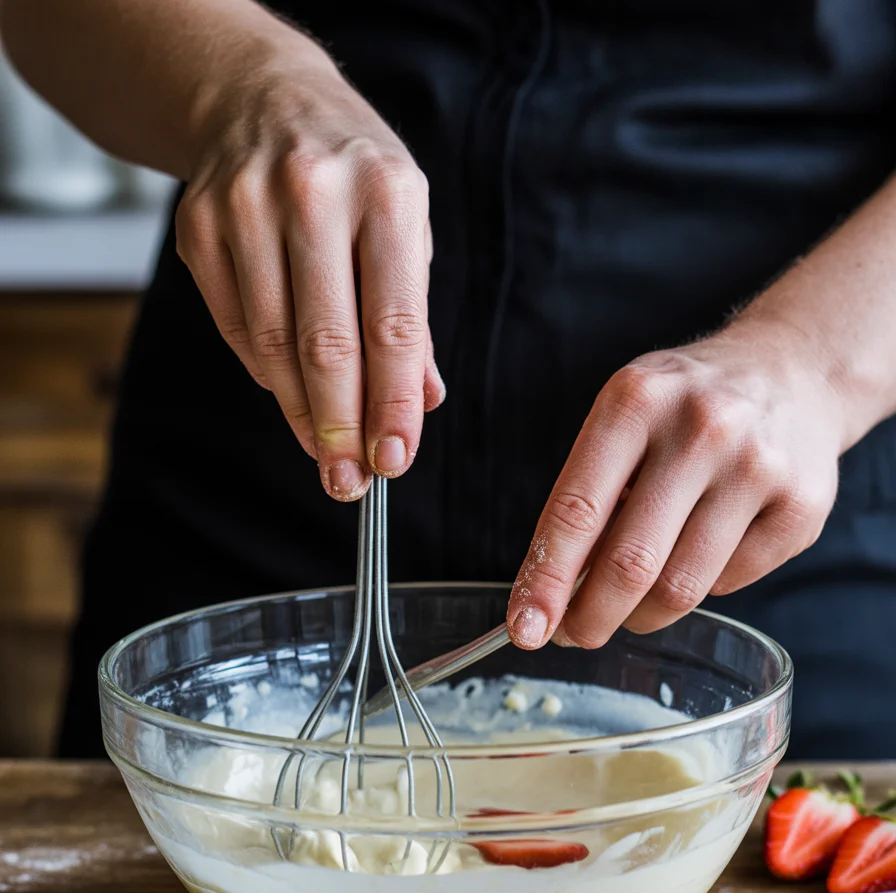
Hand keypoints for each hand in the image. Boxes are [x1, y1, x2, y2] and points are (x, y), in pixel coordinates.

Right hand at [175, 49, 443, 499]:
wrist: (264, 99)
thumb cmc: (355, 174)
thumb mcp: (406, 226)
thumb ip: (414, 318)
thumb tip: (421, 404)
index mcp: (387, 194)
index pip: (394, 325)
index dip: (393, 404)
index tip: (395, 460)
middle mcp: (314, 195)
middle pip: (326, 344)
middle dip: (342, 427)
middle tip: (350, 483)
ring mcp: (247, 208)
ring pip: (273, 345)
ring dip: (301, 413)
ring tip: (323, 455)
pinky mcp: (199, 227)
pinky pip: (236, 328)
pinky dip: (265, 375)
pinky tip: (290, 397)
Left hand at [507, 321, 845, 647]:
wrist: (792, 369)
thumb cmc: (684, 407)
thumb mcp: (625, 419)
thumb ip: (589, 496)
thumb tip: (553, 595)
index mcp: (636, 401)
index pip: (577, 512)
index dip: (546, 582)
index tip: (525, 629)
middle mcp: (701, 428)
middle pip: (630, 564)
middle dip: (590, 618)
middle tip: (574, 636)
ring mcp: (759, 467)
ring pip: (681, 588)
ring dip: (642, 616)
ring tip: (630, 609)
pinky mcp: (802, 505)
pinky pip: (731, 583)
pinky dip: (704, 588)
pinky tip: (700, 555)